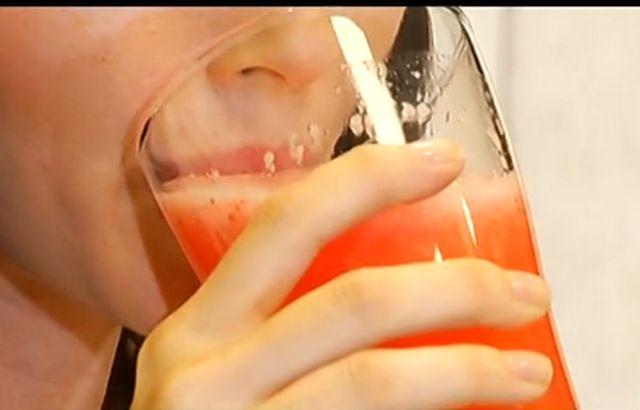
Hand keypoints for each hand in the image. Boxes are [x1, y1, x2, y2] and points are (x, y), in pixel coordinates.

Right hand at [131, 140, 551, 409]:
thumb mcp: (220, 374)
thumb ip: (277, 333)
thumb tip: (393, 293)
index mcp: (196, 330)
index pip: (287, 223)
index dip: (369, 180)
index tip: (444, 162)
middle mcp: (204, 375)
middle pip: (353, 302)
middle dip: (457, 288)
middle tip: (525, 291)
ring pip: (373, 380)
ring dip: (469, 368)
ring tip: (527, 369)